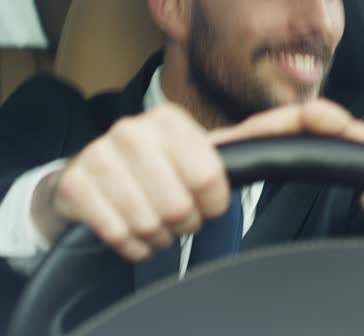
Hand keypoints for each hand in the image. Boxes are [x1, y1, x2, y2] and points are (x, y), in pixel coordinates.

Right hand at [33, 105, 228, 260]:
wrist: (87, 174)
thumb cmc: (152, 168)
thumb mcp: (190, 152)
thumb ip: (234, 149)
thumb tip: (288, 131)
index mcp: (169, 120)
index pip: (210, 176)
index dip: (214, 203)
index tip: (209, 205)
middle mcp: (132, 130)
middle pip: (179, 206)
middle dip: (184, 224)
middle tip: (179, 219)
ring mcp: (98, 154)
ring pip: (148, 223)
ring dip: (158, 237)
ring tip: (156, 226)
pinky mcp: (74, 184)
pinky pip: (117, 234)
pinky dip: (132, 245)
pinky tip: (131, 232)